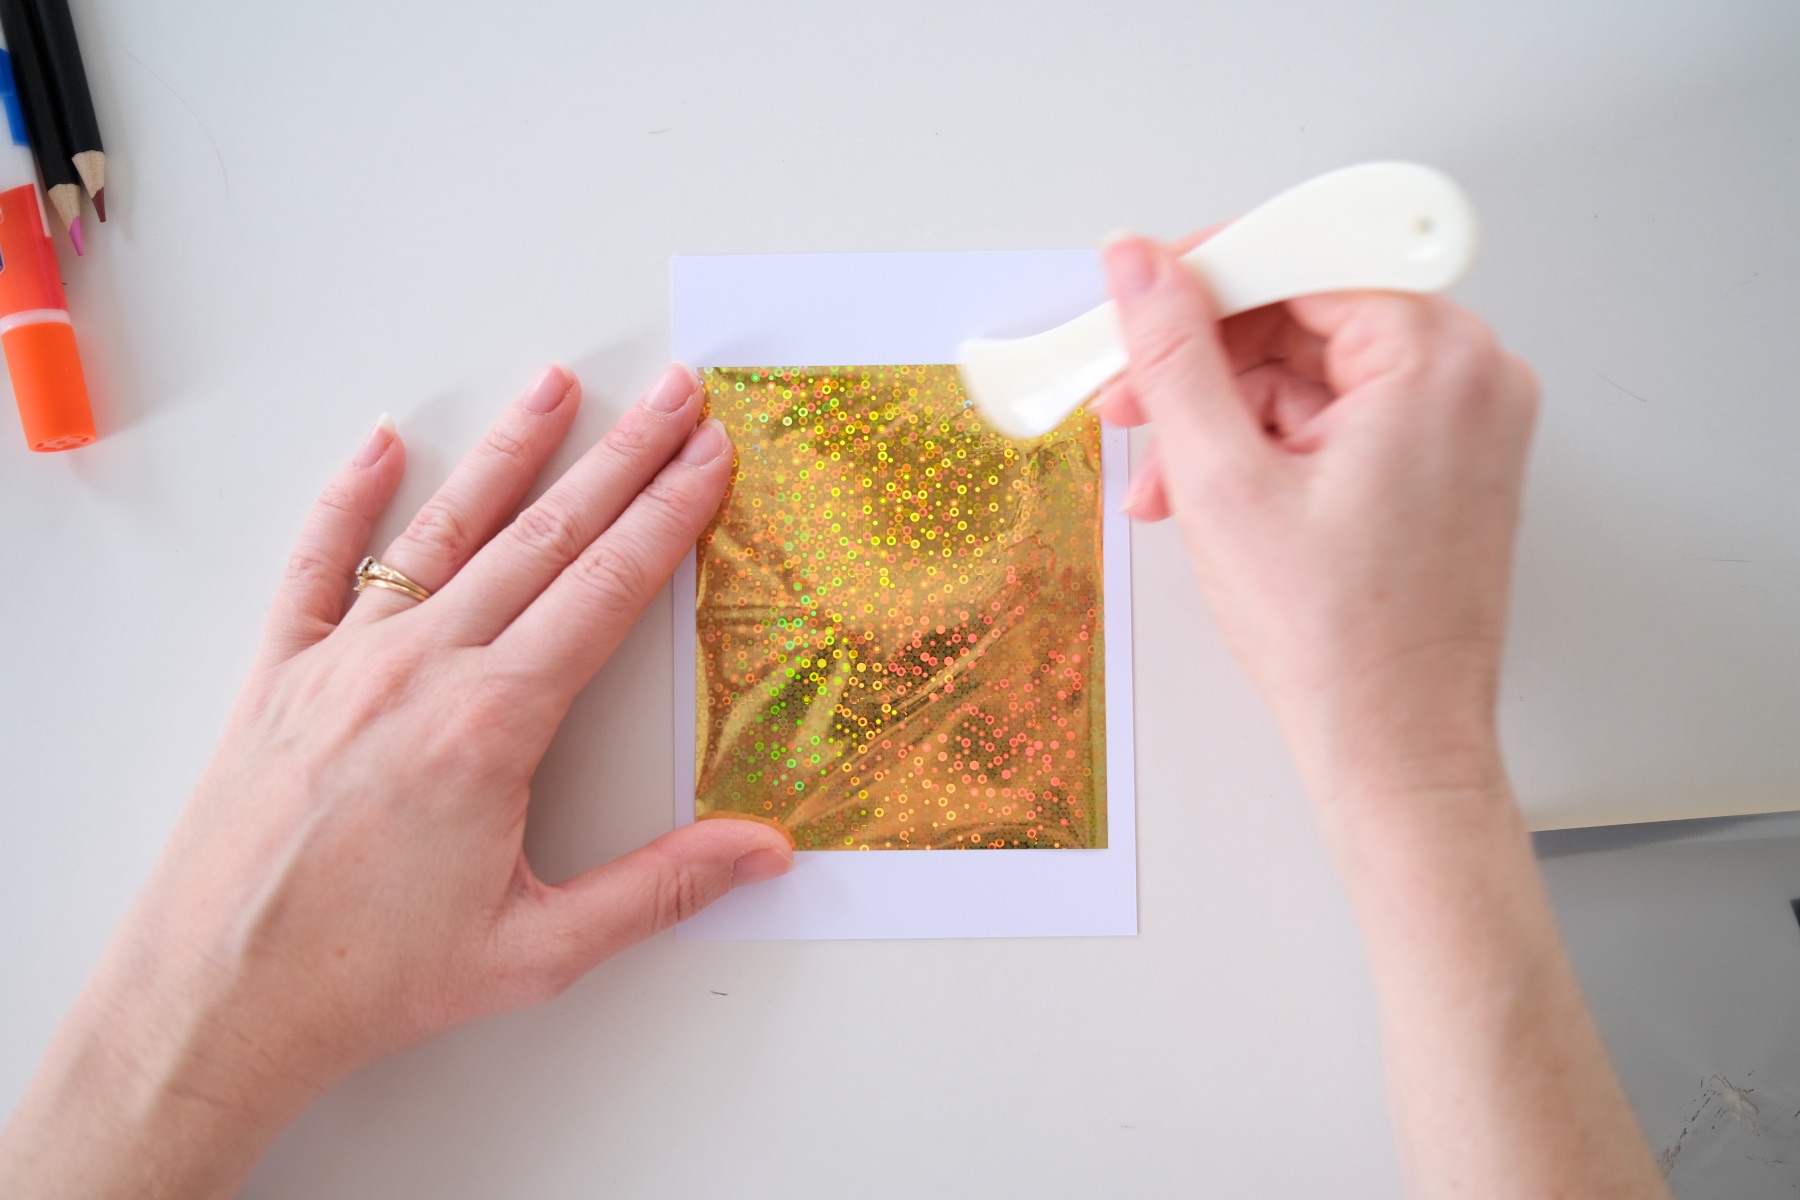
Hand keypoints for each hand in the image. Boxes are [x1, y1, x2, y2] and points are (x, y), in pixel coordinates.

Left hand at [0, 364, 791, 1198]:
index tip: (710, 456)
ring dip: (509, 452)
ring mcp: (342, 661)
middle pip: (545, 537)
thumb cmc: (372, 979)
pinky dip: (350, 500)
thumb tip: (767, 853)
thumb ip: (661, 889)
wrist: (217, 999)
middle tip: (675, 395)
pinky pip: (319, 566)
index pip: (606, 589)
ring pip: (444, 531)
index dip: (669, 514)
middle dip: (622, 458)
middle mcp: (419, 669)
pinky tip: (381, 447)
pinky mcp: (278, 675)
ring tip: (557, 385)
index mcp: (491, 724)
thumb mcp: (539, 949)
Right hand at [1094, 234, 1538, 811]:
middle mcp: (1468, 377)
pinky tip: (1204, 493)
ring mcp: (1459, 422)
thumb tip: (1138, 266)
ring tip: (1160, 480)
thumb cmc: (1338, 641)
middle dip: (1203, 361)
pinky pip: (1334, 418)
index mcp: (1437, 360)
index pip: (1303, 258)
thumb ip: (1174, 356)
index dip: (1203, 273)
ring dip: (1220, 417)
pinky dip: (1262, 447)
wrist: (1392, 748)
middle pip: (1304, 314)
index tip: (1135, 292)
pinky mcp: (1438, 463)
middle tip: (1127, 395)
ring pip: (1309, 372)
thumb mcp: (1223, 480)